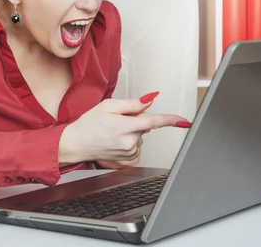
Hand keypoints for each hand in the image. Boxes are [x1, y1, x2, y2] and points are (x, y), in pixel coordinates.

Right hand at [58, 91, 190, 164]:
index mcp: (124, 126)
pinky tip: (116, 140)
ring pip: (141, 136)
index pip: (153, 121)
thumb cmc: (88, 124)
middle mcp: (128, 142)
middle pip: (145, 126)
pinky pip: (137, 147)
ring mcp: (128, 152)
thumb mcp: (108, 106)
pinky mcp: (127, 159)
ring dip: (132, 132)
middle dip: (136, 120)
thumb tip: (150, 100)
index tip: (184, 121)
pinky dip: (130, 142)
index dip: (170, 120)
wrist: (76, 144)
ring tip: (113, 131)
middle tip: (117, 120)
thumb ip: (132, 104)